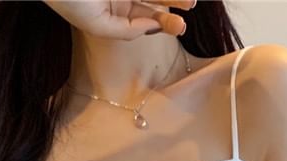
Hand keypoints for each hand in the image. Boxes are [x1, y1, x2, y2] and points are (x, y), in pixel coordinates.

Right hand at [43, 0, 194, 40]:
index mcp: (113, 13)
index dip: (163, 23)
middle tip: (190, 6)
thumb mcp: (97, 25)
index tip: (177, 24)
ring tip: (190, 0)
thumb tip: (152, 28)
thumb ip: (124, 32)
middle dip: (172, 5)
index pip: (144, 21)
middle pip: (152, 2)